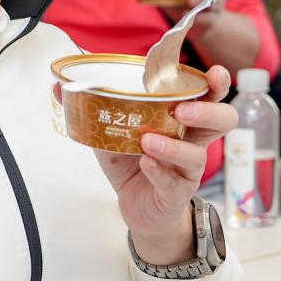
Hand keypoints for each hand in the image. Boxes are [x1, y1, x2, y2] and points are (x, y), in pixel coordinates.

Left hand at [95, 65, 236, 264]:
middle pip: (223, 121)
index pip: (209, 97)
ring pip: (196, 154)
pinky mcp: (176, 192)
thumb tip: (58, 86)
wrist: (136, 207)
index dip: (216, 84)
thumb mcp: (111, 131)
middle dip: (207, 112)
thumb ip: (91, 108)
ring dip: (172, 145)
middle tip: (182, 110)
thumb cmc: (132, 161)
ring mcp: (187, 169)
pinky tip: (145, 164)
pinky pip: (173, 181)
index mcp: (183, 120)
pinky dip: (158, 171)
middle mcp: (192, 141)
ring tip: (148, 140)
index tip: (214, 73)